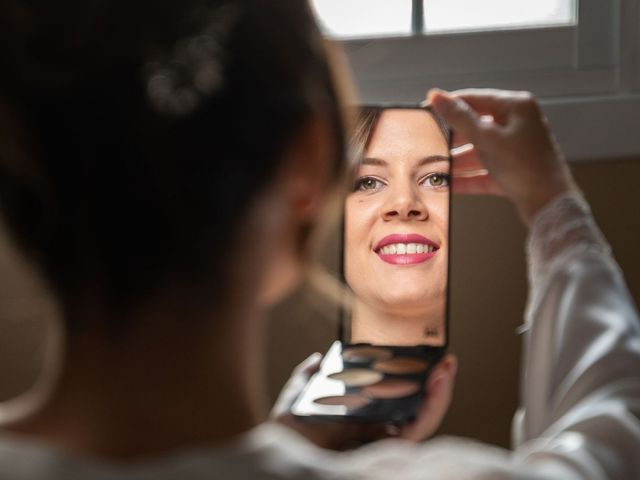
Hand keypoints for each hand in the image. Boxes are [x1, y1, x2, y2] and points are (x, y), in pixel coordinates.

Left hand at [271, 353, 456, 448]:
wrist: (277, 455)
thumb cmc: (285, 435)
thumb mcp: (296, 398)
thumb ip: (307, 377)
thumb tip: (318, 358)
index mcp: (357, 421)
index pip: (392, 400)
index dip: (410, 381)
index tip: (421, 358)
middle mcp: (373, 435)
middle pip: (414, 410)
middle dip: (435, 387)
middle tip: (445, 362)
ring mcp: (381, 445)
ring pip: (421, 421)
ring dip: (439, 395)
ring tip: (446, 370)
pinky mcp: (384, 454)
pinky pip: (414, 434)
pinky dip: (429, 411)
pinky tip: (435, 388)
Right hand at [428, 88, 577, 224]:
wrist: (551, 206)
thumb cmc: (527, 167)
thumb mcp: (487, 140)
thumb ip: (460, 119)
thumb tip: (437, 97)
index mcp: (516, 107)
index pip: (474, 99)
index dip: (448, 106)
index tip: (425, 112)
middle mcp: (517, 124)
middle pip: (475, 127)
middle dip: (451, 140)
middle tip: (429, 145)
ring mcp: (515, 149)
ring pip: (478, 151)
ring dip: (456, 162)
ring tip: (434, 169)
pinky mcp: (512, 171)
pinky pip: (484, 171)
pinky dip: (467, 177)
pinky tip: (448, 185)